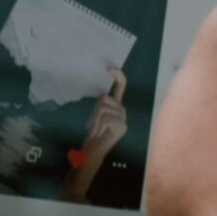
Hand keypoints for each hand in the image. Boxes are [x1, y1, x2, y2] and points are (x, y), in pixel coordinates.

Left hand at [64, 72, 127, 201]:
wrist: (94, 148)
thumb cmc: (94, 130)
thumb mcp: (95, 114)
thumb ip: (100, 105)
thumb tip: (103, 93)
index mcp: (116, 103)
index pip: (120, 86)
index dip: (117, 75)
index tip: (109, 67)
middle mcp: (122, 108)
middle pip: (104, 98)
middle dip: (94, 111)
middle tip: (92, 124)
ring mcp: (123, 117)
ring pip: (102, 108)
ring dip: (95, 120)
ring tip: (96, 130)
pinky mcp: (122, 125)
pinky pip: (105, 118)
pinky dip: (98, 126)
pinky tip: (100, 133)